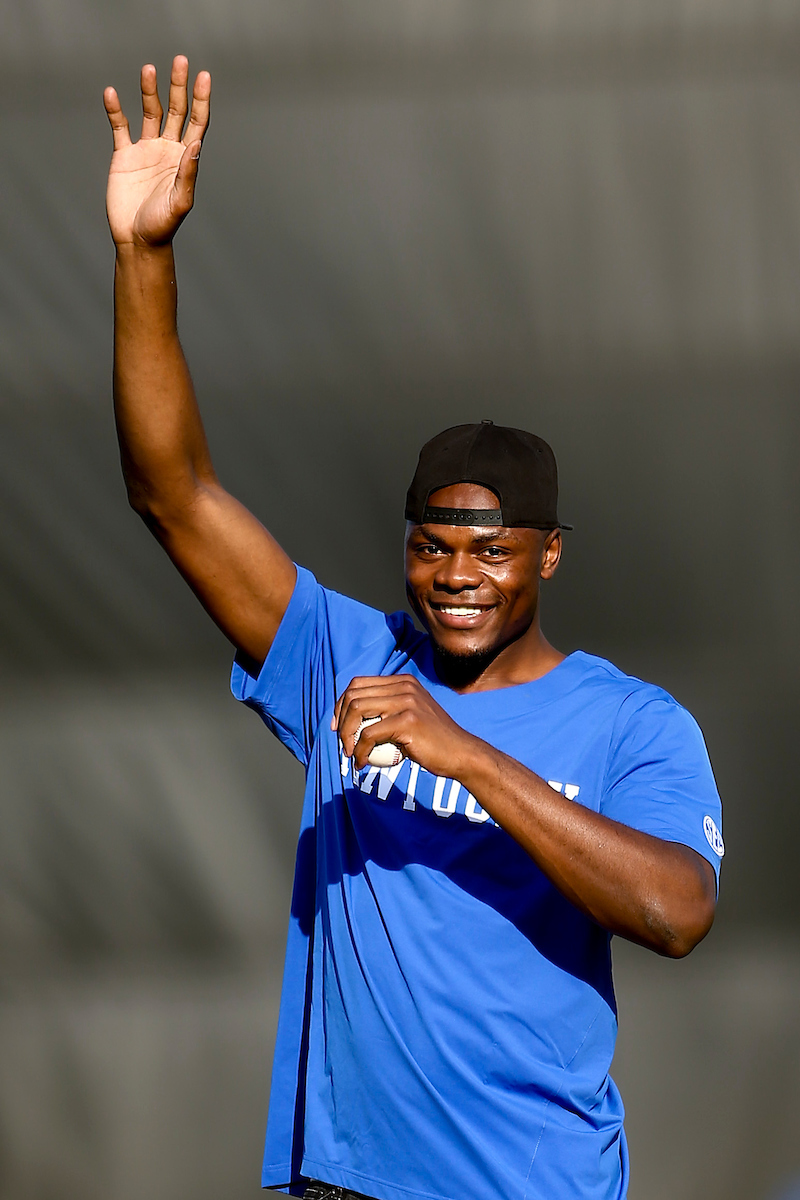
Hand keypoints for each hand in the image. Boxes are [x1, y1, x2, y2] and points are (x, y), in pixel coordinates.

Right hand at [104, 56, 210, 247]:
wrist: (137, 240)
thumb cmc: (162, 226)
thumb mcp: (180, 201)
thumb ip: (188, 173)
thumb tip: (196, 144)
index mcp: (185, 158)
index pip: (197, 122)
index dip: (201, 99)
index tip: (203, 76)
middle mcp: (168, 149)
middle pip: (175, 110)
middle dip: (178, 86)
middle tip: (179, 61)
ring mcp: (146, 150)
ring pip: (150, 112)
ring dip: (150, 91)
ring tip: (148, 69)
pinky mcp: (124, 156)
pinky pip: (120, 127)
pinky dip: (116, 110)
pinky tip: (112, 94)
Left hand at [332, 675, 481, 777]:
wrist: (460, 754)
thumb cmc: (432, 741)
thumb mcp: (408, 716)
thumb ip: (386, 710)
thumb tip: (350, 716)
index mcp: (403, 681)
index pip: (358, 683)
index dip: (341, 704)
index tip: (338, 726)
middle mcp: (404, 685)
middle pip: (354, 694)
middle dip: (341, 720)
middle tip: (343, 743)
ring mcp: (407, 701)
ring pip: (357, 710)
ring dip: (347, 736)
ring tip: (350, 753)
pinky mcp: (408, 720)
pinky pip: (369, 734)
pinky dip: (360, 750)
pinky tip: (362, 762)